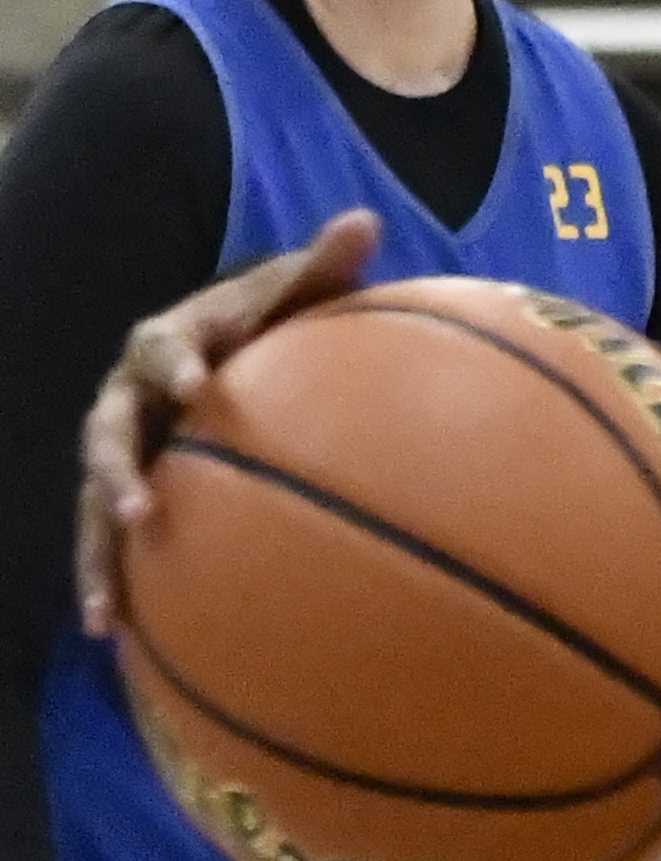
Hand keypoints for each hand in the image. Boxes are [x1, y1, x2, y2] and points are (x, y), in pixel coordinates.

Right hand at [76, 206, 377, 633]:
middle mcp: (131, 396)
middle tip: (137, 507)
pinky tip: (116, 639)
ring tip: (105, 607)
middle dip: (116, 469)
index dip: (174, 361)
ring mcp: (124, 450)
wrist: (227, 356)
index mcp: (170, 343)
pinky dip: (111, 585)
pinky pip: (111, 544)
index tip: (195, 382)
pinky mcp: (128, 495)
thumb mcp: (295, 293)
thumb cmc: (269, 325)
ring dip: (97, 552)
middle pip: (106, 431)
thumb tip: (365, 221)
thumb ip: (323, 265)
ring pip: (94, 501)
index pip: (163, 345)